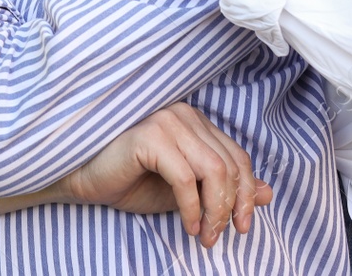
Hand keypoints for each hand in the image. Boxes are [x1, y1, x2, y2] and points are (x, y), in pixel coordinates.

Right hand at [59, 104, 272, 246]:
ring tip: (204, 235)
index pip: (238, 157)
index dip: (246, 195)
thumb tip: (268, 194)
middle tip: (219, 238)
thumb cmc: (130, 182)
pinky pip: (185, 177)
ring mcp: (166, 120)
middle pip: (230, 165)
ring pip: (214, 170)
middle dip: (231, 208)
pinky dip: (191, 207)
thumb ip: (223, 190)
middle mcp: (184, 114)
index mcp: (196, 122)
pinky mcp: (150, 135)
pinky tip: (187, 225)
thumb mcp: (186, 192)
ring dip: (214, 210)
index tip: (242, 228)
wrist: (83, 180)